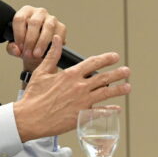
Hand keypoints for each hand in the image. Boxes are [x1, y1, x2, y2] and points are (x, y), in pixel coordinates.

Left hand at [4, 5, 66, 73]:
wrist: (39, 52)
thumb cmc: (26, 45)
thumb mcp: (16, 48)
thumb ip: (12, 48)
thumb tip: (17, 50)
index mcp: (25, 12)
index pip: (20, 19)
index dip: (19, 34)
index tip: (19, 47)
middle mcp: (39, 12)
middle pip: (34, 22)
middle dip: (30, 40)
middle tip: (28, 54)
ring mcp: (51, 18)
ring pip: (48, 27)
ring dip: (42, 42)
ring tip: (37, 54)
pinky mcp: (61, 27)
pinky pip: (59, 34)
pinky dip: (53, 44)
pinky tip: (48, 51)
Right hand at [12, 36, 131, 141]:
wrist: (29, 118)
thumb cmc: (33, 96)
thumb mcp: (41, 72)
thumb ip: (52, 55)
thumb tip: (56, 39)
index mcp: (70, 75)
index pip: (93, 63)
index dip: (106, 59)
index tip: (115, 57)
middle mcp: (79, 87)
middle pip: (104, 78)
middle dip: (117, 73)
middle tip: (126, 71)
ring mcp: (82, 102)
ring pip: (106, 93)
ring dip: (119, 90)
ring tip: (128, 87)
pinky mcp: (81, 116)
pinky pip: (100, 113)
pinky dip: (110, 111)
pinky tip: (117, 109)